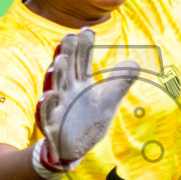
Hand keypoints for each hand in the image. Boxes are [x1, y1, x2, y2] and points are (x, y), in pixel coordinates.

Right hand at [31, 27, 140, 179]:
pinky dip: (47, 104)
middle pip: (66, 69)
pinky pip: (46, 113)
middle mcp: (66, 90)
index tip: (88, 30)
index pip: (81, 61)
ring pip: (55, 87)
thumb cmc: (88, 120)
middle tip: (70, 36)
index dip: (84, 47)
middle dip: (67, 53)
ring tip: (60, 59)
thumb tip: (135, 61)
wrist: (73, 149)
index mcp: (80, 82)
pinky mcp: (50, 124)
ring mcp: (57, 106)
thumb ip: (120, 82)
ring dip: (56, 74)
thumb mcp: (108, 101)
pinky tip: (50, 95)